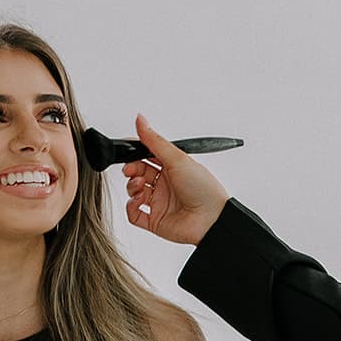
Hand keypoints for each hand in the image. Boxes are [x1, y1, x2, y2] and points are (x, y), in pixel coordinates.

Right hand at [123, 115, 228, 245]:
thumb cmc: (203, 188)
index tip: (128, 150)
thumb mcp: (177, 158)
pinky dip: (131, 206)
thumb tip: (141, 119)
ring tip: (140, 185)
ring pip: (133, 191)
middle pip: (138, 173)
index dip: (136, 153)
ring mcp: (158, 202)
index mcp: (172, 167)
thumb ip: (154, 141)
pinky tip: (138, 200)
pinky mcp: (154, 220)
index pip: (147, 156)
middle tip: (131, 169)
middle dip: (131, 169)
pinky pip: (133, 213)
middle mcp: (165, 184)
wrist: (212, 219)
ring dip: (132, 186)